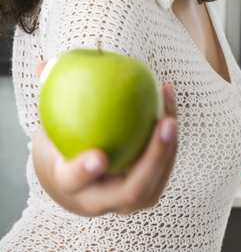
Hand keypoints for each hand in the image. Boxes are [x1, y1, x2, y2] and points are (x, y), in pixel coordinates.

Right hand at [34, 62, 177, 215]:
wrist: (78, 178)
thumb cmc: (62, 140)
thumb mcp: (51, 123)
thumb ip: (48, 96)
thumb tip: (43, 66)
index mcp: (69, 183)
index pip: (73, 181)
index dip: (84, 171)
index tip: (99, 155)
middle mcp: (100, 199)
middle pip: (132, 190)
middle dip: (154, 158)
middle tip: (165, 123)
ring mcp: (126, 201)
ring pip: (155, 180)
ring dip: (169, 143)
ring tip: (168, 102)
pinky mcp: (147, 190)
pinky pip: (163, 165)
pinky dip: (170, 136)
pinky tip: (167, 97)